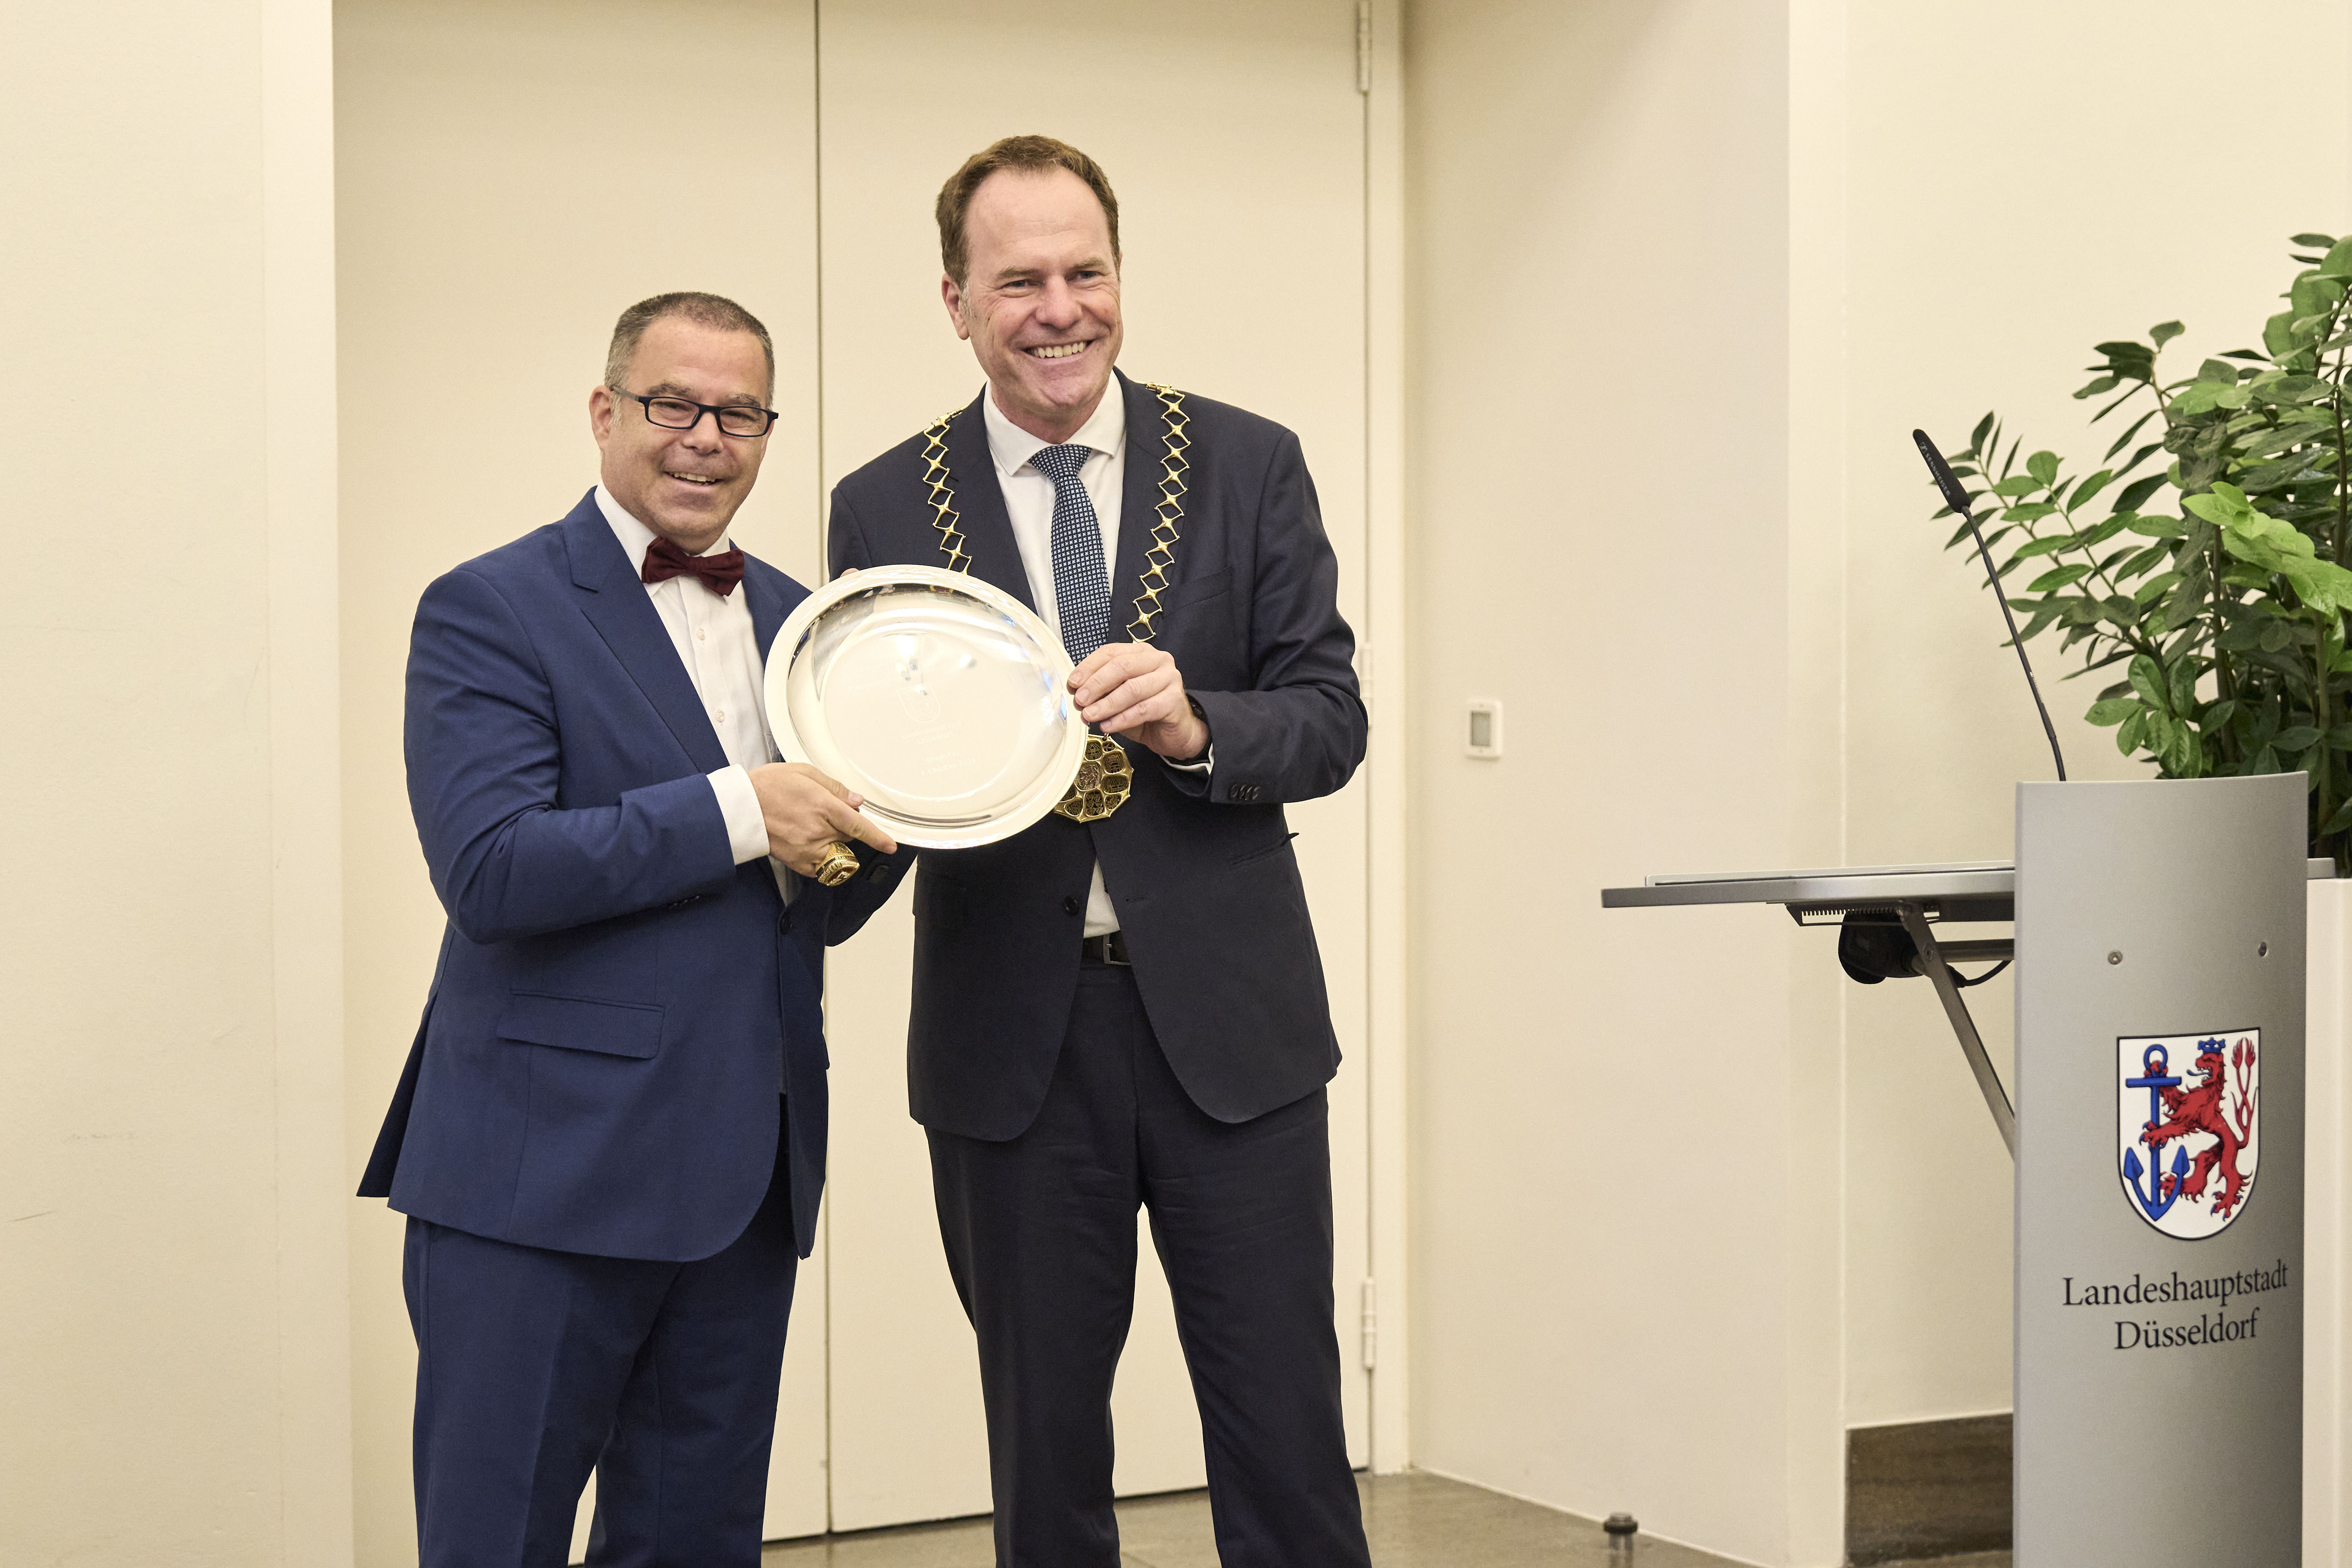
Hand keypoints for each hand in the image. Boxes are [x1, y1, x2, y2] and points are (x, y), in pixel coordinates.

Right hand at [748, 762, 898, 873]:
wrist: (741, 807)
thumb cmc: (768, 786)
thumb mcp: (804, 773)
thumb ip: (834, 788)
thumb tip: (856, 801)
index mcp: (823, 806)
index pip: (859, 826)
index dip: (878, 838)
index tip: (890, 845)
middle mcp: (819, 831)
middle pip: (849, 839)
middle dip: (845, 829)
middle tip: (825, 816)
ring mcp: (808, 849)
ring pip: (837, 854)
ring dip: (834, 845)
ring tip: (813, 829)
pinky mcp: (797, 862)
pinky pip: (820, 867)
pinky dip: (821, 859)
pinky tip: (808, 843)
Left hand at [1069, 643, 1209, 759]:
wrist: (1174, 732)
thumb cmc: (1145, 711)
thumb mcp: (1119, 696)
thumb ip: (1102, 690)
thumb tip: (1076, 692)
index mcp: (1142, 653)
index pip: (1111, 652)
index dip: (1089, 667)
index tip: (1073, 683)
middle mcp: (1158, 661)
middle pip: (1122, 666)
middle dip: (1096, 684)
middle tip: (1079, 700)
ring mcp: (1170, 679)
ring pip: (1132, 688)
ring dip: (1107, 704)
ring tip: (1089, 715)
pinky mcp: (1175, 700)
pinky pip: (1143, 709)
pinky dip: (1122, 719)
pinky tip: (1107, 725)